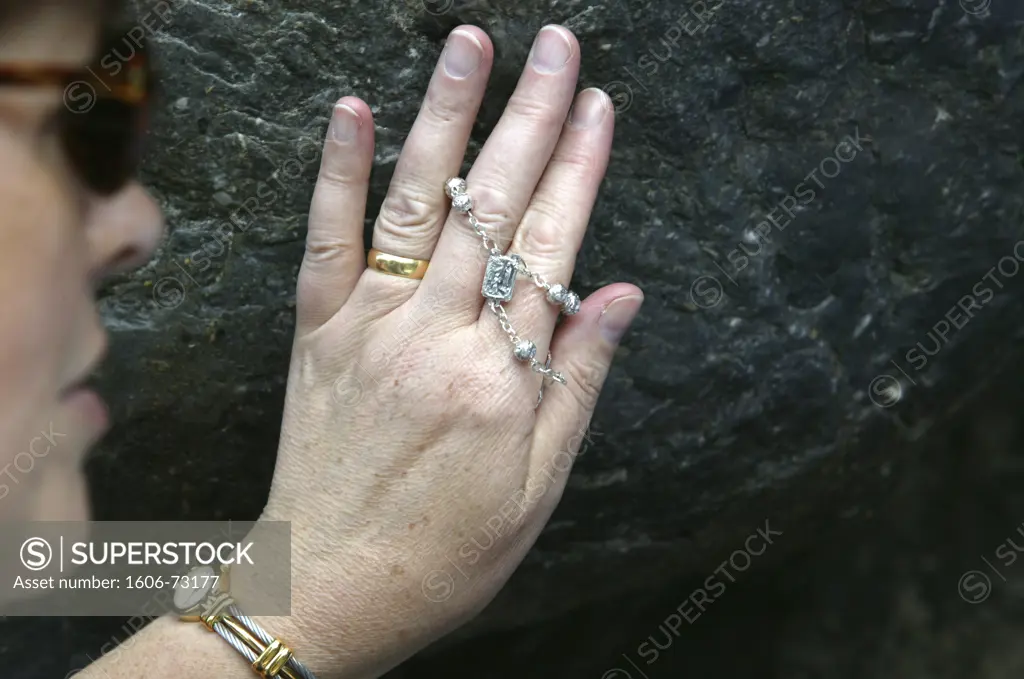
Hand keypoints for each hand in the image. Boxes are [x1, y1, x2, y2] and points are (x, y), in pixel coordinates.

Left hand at [260, 23, 642, 678]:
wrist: (325, 591)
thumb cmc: (443, 554)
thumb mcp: (535, 489)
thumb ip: (576, 383)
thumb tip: (618, 294)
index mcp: (498, 377)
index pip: (549, 247)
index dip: (578, 170)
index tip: (597, 107)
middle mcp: (433, 335)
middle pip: (491, 206)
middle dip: (529, 116)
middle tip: (556, 47)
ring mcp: (367, 325)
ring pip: (414, 201)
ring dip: (446, 116)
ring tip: (472, 44)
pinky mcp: (315, 332)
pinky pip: (324, 238)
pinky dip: (336, 170)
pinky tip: (351, 108)